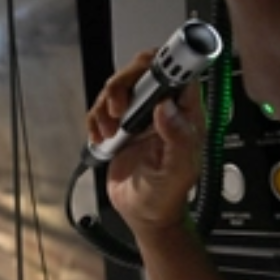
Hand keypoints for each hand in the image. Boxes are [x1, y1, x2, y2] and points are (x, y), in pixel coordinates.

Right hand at [86, 49, 205, 237]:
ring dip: (106, 106)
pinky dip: (95, 120)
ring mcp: (137, 116)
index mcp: (184, 113)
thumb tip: (165, 106)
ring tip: (111, 133)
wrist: (143, 214)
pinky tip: (101, 138)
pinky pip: (100, 109)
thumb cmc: (167, 195)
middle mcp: (161, 108)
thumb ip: (177, 138)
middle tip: (119, 110)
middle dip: (124, 84)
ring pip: (118, 86)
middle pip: (141, 71)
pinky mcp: (117, 126)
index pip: (178, 73)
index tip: (147, 74)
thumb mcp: (178, 171)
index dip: (164, 64)